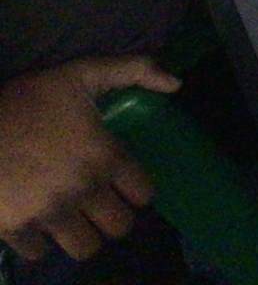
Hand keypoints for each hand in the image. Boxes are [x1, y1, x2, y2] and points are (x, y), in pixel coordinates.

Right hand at [0, 57, 178, 262]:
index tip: (128, 185)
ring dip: (83, 235)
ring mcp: (48, 215)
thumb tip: (176, 83)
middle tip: (104, 205)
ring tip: (76, 219)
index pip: (144, 194)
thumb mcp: (82, 72)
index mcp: (105, 156)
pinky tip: (39, 223)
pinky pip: (39, 253)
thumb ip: (134, 70)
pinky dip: (40, 242)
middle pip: (120, 227)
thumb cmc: (27, 100)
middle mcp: (83, 191)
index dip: (139, 190)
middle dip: (115, 217)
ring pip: (85, 248)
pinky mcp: (15, 230)